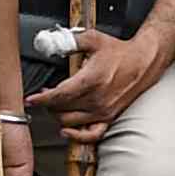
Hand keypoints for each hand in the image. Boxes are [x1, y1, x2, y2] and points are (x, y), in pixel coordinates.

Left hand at [30, 25, 163, 141]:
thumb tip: (49, 42)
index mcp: (91, 79)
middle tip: (44, 96)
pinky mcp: (109, 117)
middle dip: (47, 104)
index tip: (30, 99)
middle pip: (60, 110)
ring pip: (70, 122)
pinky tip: (67, 131)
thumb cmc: (119, 51)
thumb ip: (69, 40)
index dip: (40, 99)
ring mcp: (103, 110)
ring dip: (58, 115)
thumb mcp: (93, 39)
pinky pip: (91, 134)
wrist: (144, 62)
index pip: (58, 96)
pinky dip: (77, 136)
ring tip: (55, 106)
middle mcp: (96, 98)